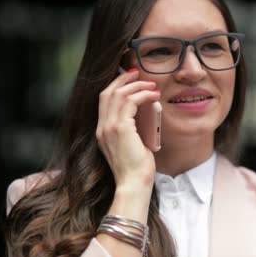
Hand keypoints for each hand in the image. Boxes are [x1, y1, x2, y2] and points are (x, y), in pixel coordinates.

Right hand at [96, 68, 160, 194]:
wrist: (133, 183)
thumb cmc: (136, 168)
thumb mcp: (131, 144)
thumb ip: (132, 129)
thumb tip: (145, 113)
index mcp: (102, 131)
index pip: (104, 101)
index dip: (115, 86)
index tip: (129, 80)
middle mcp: (102, 127)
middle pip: (107, 92)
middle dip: (122, 80)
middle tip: (137, 73)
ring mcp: (109, 127)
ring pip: (119, 94)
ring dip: (136, 86)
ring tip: (151, 85)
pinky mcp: (120, 128)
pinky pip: (131, 102)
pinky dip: (143, 95)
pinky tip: (153, 96)